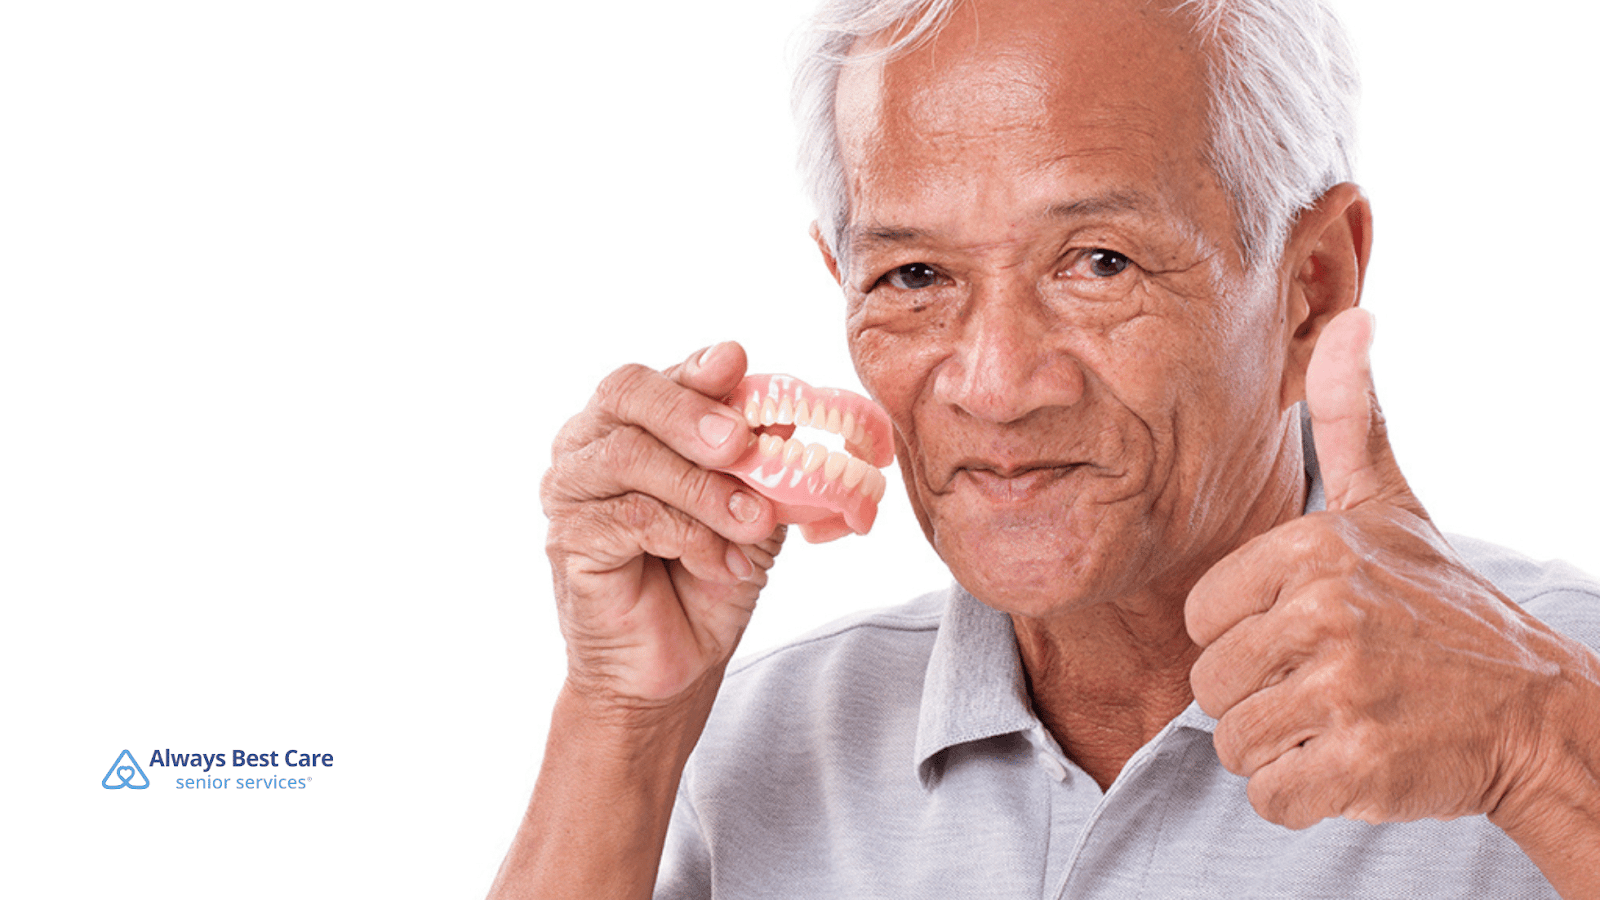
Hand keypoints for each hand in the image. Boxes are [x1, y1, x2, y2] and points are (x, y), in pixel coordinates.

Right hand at [540, 341, 784, 707]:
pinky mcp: (568, 539)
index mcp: (631, 422)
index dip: (696, 368)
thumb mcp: (749, 505)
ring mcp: (571, 490)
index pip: (659, 376)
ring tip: (753, 523)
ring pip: (632, 455)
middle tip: (742, 441)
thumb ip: (757, 456)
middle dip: (691, 411)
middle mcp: (589, 444)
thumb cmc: (706, 577)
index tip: (736, 363)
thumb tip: (782, 405)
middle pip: (626, 392)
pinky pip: (634, 517)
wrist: (675, 666)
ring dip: (706, 488)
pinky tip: (724, 564)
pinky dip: (692, 537)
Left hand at [1185, 309, 1585, 829]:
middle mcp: (1324, 611)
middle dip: (1258, 698)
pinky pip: (1269, 794)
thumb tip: (1354, 317)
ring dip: (1279, 747)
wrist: (1536, 713)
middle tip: (1330, 686)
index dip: (1242, 638)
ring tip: (1343, 721)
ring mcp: (1344, 689)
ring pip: (1232, 742)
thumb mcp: (1394, 506)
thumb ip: (1353, 420)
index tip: (1304, 636)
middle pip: (1209, 684)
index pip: (1201, 618)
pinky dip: (1301, 794)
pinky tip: (1351, 765)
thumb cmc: (1444, 611)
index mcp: (1312, 549)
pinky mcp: (1360, 764)